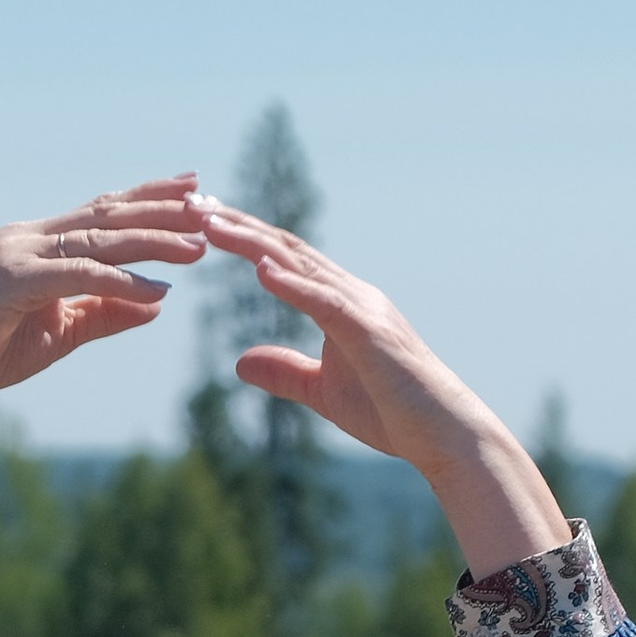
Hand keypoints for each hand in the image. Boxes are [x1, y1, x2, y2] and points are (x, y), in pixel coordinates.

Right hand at [0, 178, 209, 514]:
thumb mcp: (64, 330)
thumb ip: (107, 311)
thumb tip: (158, 303)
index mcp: (40, 241)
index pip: (104, 210)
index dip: (150, 197)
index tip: (195, 190)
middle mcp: (29, 236)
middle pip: (108, 215)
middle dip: (163, 210)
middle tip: (209, 207)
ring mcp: (18, 254)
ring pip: (98, 240)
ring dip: (153, 243)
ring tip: (197, 248)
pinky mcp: (12, 281)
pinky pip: (77, 276)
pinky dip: (119, 281)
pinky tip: (156, 290)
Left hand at [197, 202, 571, 575]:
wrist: (442, 433)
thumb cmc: (393, 412)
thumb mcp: (322, 392)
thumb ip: (285, 373)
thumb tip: (239, 361)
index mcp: (340, 302)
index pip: (284, 258)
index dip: (243, 236)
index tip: (202, 219)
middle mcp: (351, 293)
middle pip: (286, 248)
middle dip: (238, 225)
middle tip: (193, 203)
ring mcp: (362, 308)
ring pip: (300, 265)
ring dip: (253, 243)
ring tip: (211, 224)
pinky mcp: (369, 332)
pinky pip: (325, 302)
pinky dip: (292, 283)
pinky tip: (260, 268)